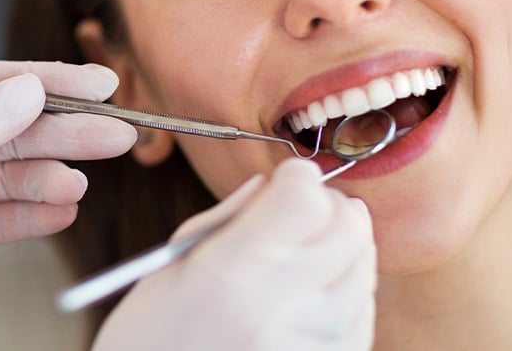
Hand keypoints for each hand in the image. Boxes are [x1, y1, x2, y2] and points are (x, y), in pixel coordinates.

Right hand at [93, 159, 375, 350]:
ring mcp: (310, 346)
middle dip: (329, 206)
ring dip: (342, 249)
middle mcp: (280, 309)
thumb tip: (273, 185)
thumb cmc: (146, 337)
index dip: (297, 177)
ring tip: (302, 257)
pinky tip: (310, 296)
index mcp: (230, 273)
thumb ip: (229, 218)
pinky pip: (363, 317)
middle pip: (349, 227)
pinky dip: (347, 294)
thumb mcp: (170, 266)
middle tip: (302, 210)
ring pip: (364, 269)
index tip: (285, 179)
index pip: (305, 198)